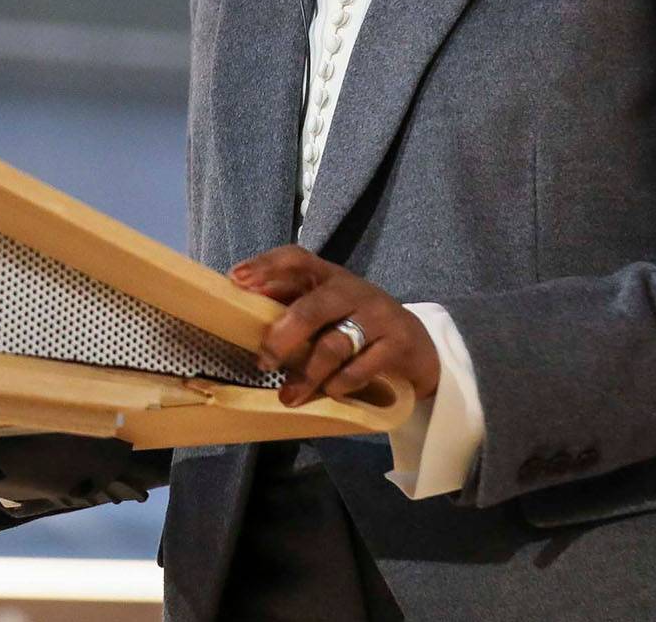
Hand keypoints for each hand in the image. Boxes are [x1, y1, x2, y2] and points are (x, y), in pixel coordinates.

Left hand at [230, 245, 440, 407]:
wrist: (419, 347)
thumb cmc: (359, 326)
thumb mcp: (329, 310)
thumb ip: (293, 305)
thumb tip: (246, 305)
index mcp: (329, 277)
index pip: (296, 259)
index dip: (265, 266)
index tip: (235, 280)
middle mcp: (353, 290)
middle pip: (312, 308)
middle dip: (282, 337)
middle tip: (263, 362)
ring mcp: (378, 315)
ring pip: (334, 344)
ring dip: (307, 374)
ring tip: (289, 395)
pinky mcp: (398, 343)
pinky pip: (361, 366)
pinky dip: (340, 383)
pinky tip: (330, 392)